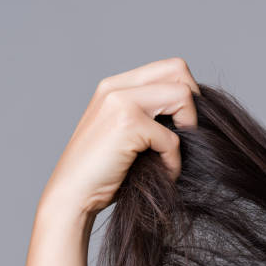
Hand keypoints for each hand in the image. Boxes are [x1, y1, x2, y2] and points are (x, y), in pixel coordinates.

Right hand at [40, 57, 198, 216]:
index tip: (182, 126)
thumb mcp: (123, 133)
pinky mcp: (128, 123)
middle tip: (186, 135)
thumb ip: (148, 114)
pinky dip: (174, 161)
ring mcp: (120, 101)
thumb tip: (192, 113)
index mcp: (114, 86)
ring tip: (172, 155)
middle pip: (178, 70)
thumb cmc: (101, 173)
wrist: (72, 196)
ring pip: (182, 95)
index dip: (186, 94)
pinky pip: (173, 138)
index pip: (168, 68)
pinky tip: (163, 174)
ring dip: (188, 129)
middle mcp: (115, 87)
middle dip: (193, 103)